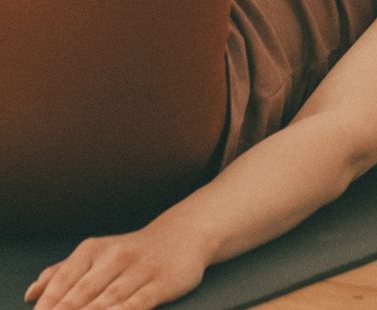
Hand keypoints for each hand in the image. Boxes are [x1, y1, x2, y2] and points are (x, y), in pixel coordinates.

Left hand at [26, 224, 207, 309]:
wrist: (184, 235)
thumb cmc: (133, 251)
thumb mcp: (96, 253)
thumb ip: (62, 272)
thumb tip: (30, 294)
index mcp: (93, 249)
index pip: (63, 280)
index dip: (48, 303)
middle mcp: (116, 256)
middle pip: (82, 292)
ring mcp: (140, 269)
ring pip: (108, 299)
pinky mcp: (162, 283)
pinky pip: (138, 302)